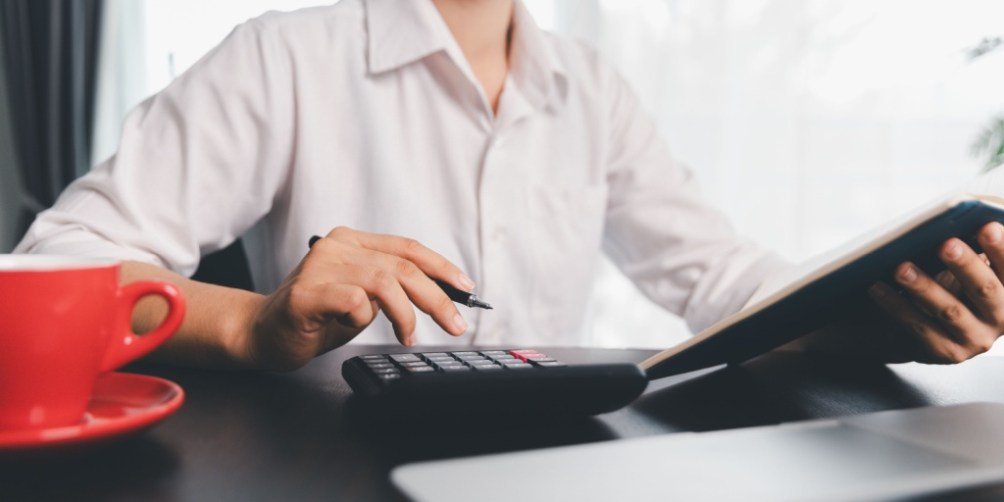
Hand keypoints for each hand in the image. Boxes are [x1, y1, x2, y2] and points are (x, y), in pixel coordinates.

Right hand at [247, 227, 473, 369]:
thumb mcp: (364, 300)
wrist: (262, 334)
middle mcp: (337, 246)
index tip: (466, 288)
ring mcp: (319, 266)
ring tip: (407, 336)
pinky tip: (354, 327)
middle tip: (455, 323)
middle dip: (436, 297)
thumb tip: (441, 295)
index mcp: (352, 242)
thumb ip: (393, 290)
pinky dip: (365, 318)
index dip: (442, 267)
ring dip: (405, 314)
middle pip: (403, 265)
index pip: (408, 248)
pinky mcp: (305, 292)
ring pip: (384, 281)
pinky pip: (354, 300)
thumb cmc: (317, 319)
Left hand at [791, 222, 1003, 363]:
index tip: (986, 226)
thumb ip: (972, 253)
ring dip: (924, 287)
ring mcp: (975, 340)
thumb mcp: (972, 271)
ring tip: (901, 268)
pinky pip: (918, 328)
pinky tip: (877, 288)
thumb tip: (953, 222)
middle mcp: (1001, 319)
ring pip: (949, 311)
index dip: (1001, 249)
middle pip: (985, 290)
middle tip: (944, 244)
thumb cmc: (958, 288)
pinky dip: (896, 306)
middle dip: (965, 265)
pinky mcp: (946, 353)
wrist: (941, 335)